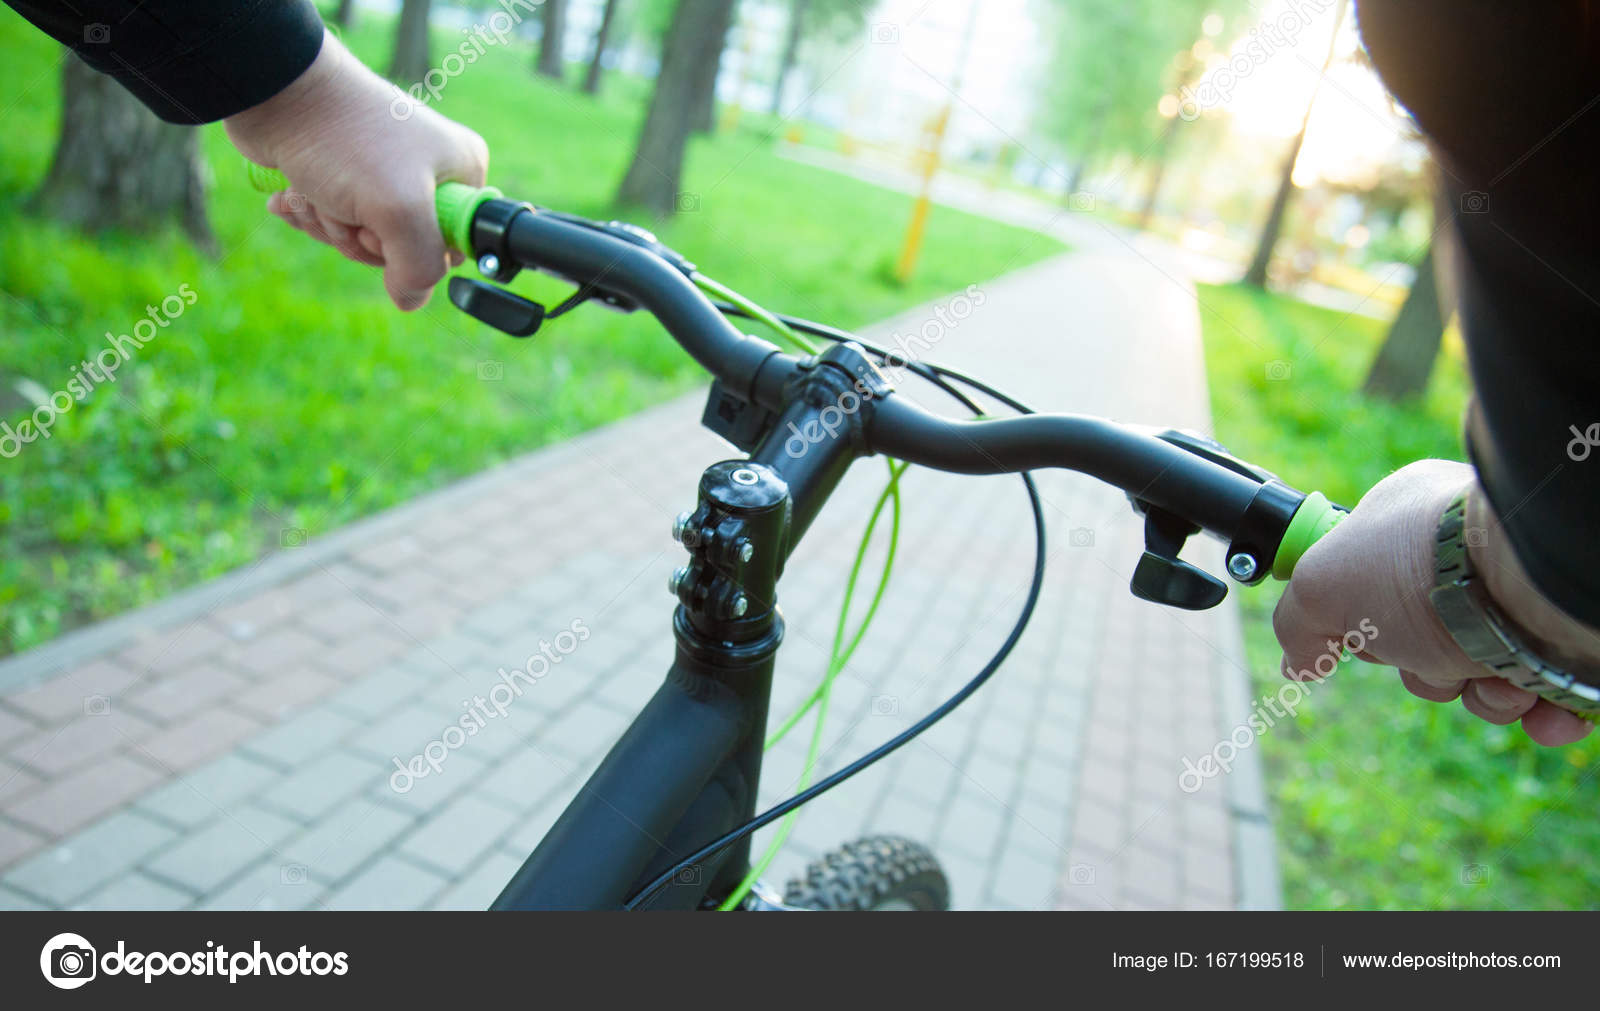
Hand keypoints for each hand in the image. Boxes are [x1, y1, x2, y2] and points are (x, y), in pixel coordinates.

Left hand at [223, 30, 487, 309]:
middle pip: (401, 248)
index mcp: (459, 172)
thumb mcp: (399, 209)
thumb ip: (419, 267)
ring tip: (314, 190)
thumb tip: (410, 300)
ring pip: (360, 237)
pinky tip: (294, 190)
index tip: (387, 223)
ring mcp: (382, 172)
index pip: (453, 246)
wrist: (275, 91)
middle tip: (346, 206)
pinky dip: (308, 211)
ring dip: (327, 223)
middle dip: (359, 237)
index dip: (415, 250)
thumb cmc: (345, 139)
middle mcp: (426, 171)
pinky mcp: (341, 174)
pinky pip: (332, 218)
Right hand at [1272, 459, 1594, 745]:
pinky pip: (1551, 698)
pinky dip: (1542, 713)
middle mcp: (1465, 562)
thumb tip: (1298, 663)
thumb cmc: (1420, 571)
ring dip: (1484, 697)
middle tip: (1430, 658)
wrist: (1527, 582)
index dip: (1364, 629)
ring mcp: (1517, 601)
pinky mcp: (1566, 641)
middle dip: (1427, 674)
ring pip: (1484, 680)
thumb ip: (1296, 623)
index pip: (1372, 591)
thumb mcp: (1321, 588)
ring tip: (1494, 679)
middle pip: (1426, 649)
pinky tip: (1538, 704)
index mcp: (1407, 529)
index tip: (1368, 640)